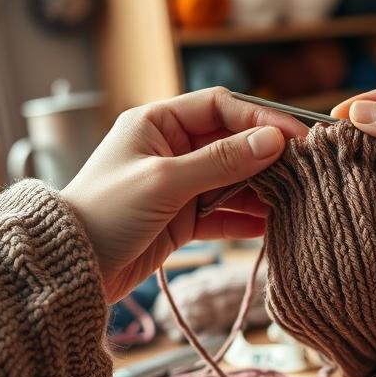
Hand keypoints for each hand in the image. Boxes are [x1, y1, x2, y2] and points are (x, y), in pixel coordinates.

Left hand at [62, 88, 307, 301]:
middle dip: (266, 156)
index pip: (219, 107)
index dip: (259, 119)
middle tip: (304, 168)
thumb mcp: (165, 182)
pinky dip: (247, 218)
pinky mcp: (182, 219)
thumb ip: (220, 162)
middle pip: (230, 143)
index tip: (294, 137)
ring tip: (296, 197)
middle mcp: (170, 149)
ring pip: (232, 179)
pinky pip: (223, 212)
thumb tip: (273, 141)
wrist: (71, 269)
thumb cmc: (105, 213)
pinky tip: (275, 224)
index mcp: (157, 123)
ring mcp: (178, 184)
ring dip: (261, 189)